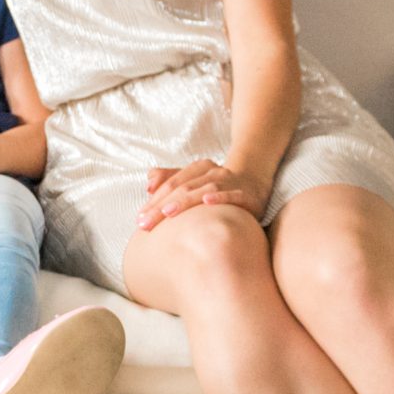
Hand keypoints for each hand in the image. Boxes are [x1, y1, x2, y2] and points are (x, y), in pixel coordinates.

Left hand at [137, 159, 269, 228]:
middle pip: (183, 188)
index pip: (170, 184)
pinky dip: (220, 197)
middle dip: (161, 206)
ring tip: (168, 212)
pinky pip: (233, 195)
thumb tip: (148, 184)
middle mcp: (212, 172)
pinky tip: (208, 202)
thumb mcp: (192, 181)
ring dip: (185, 201)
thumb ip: (169, 179)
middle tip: (145, 224)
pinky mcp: (246, 194)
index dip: (153, 200)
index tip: (139, 219)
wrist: (254, 183)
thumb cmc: (216, 186)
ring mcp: (230, 181)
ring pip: (204, 189)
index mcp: (197, 168)